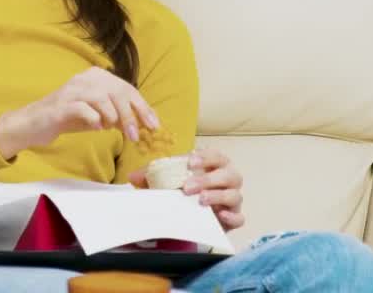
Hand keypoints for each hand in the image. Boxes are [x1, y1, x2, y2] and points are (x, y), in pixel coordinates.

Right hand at [0, 67, 159, 157]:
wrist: (33, 124)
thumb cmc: (67, 118)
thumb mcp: (97, 115)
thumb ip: (117, 115)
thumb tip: (142, 123)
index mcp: (95, 77)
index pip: (126, 88)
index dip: (143, 107)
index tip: (154, 125)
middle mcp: (84, 79)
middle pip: (117, 91)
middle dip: (131, 115)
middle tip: (135, 135)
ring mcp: (71, 90)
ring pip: (102, 97)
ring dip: (114, 118)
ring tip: (115, 132)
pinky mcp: (60, 105)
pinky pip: (83, 108)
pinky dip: (94, 119)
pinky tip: (97, 128)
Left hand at [128, 148, 244, 231]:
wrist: (192, 215)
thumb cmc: (183, 190)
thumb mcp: (166, 181)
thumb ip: (151, 176)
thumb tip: (132, 177)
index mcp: (214, 165)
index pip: (217, 155)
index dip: (206, 157)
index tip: (190, 161)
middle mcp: (228, 180)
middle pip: (229, 174)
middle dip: (208, 179)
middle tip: (187, 187)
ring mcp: (233, 200)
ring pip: (235, 195)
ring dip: (218, 196)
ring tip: (201, 200)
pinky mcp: (234, 218)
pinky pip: (240, 218)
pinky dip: (232, 217)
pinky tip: (220, 216)